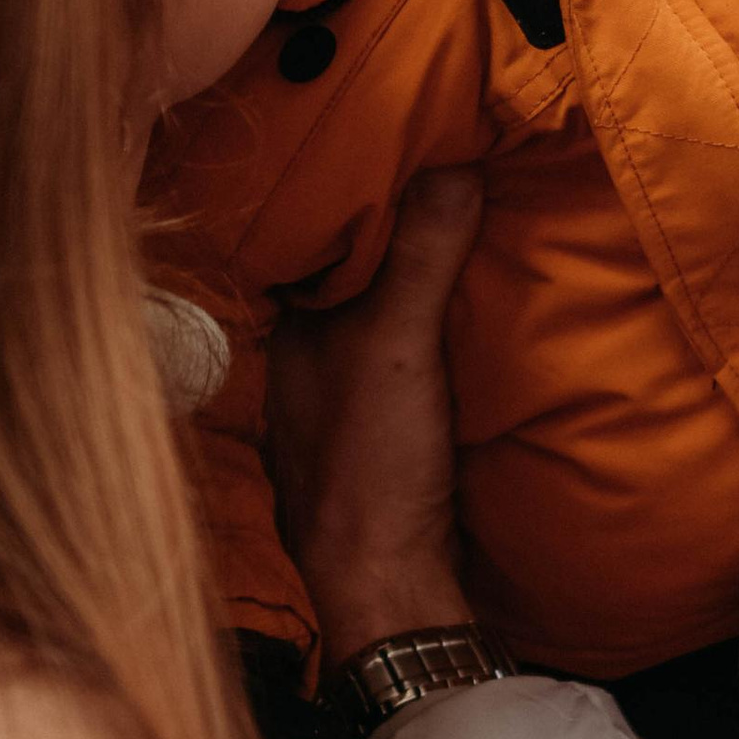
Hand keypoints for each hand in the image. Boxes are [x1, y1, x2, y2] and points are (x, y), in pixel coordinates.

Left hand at [267, 170, 482, 665]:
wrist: (387, 587)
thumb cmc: (371, 462)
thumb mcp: (400, 342)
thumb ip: (422, 255)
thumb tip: (453, 162)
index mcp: (285, 338)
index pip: (304, 246)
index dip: (342, 201)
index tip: (387, 152)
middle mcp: (295, 373)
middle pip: (338, 288)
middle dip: (377, 246)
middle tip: (430, 185)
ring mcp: (329, 417)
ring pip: (362, 334)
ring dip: (398, 300)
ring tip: (449, 244)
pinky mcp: (368, 452)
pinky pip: (387, 377)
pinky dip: (412, 350)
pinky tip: (448, 336)